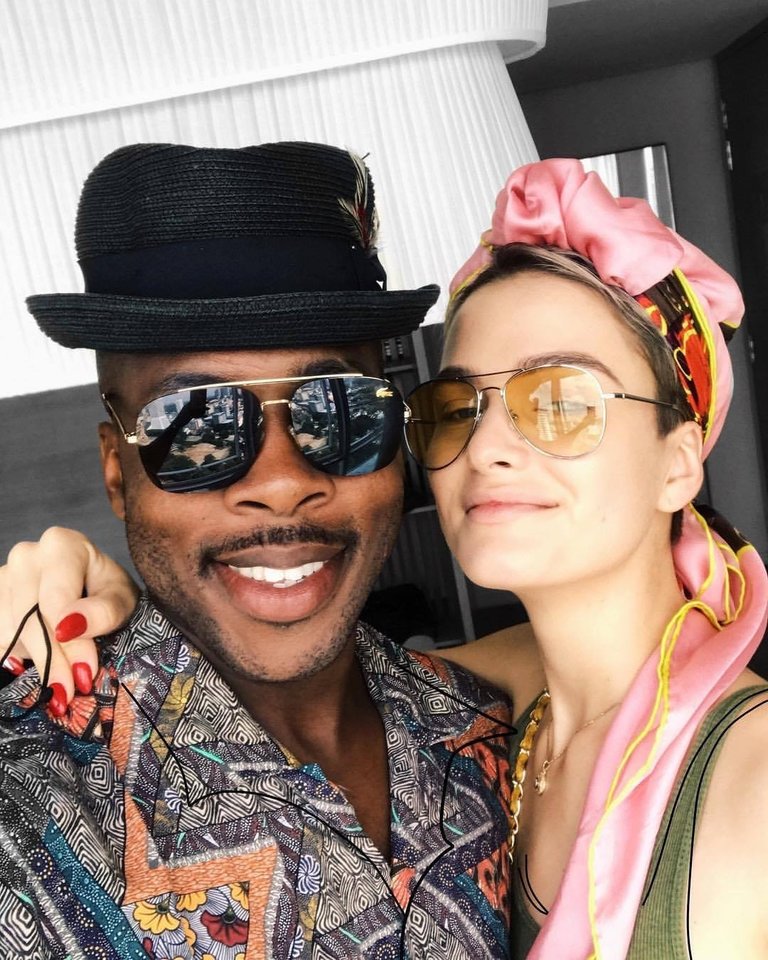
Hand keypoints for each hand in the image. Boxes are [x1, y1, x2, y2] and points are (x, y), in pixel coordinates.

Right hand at [1, 527, 138, 713]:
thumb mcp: (121, 599)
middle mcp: (27, 556)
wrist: (88, 588)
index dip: (67, 640)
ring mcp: (4, 576)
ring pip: (9, 629)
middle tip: (69, 691)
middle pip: (29, 616)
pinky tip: (35, 666)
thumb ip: (103, 610)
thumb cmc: (108, 591)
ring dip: (34, 661)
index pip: (53, 598)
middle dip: (52, 659)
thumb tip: (70, 625)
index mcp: (61, 545)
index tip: (83, 670)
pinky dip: (14, 657)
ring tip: (61, 682)